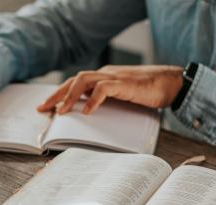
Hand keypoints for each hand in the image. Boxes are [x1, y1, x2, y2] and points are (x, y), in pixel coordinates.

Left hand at [37, 65, 183, 114]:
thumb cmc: (148, 92)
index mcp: (103, 79)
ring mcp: (114, 77)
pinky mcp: (125, 83)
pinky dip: (93, 99)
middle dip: (56, 95)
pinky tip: (87, 111)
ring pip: (84, 80)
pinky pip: (103, 88)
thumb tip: (88, 119)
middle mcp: (105, 75)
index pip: (74, 83)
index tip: (45, 107)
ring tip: (62, 111)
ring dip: (70, 96)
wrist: (171, 83)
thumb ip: (106, 104)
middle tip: (43, 109)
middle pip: (73, 80)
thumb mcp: (121, 99)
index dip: (58, 94)